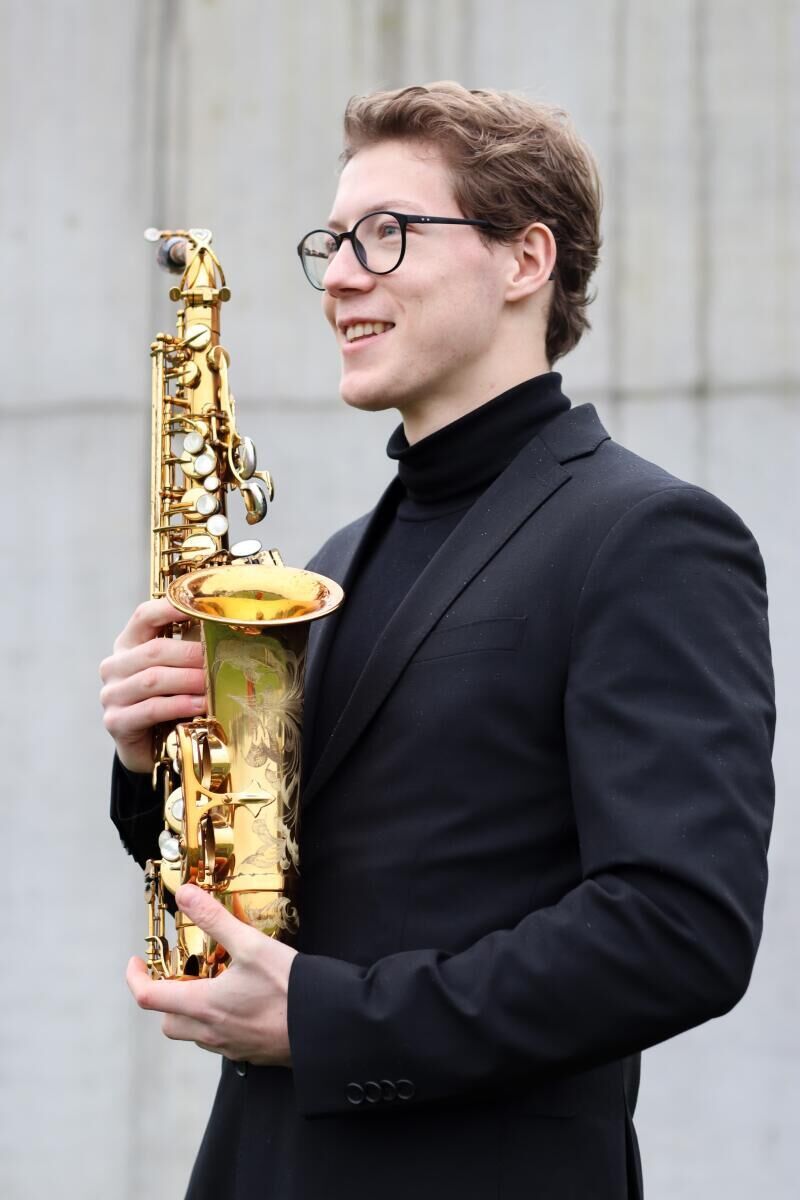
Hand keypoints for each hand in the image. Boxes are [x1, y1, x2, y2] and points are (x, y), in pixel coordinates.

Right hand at [99, 599, 206, 772]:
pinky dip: (179, 705)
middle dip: (191, 654)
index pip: (145, 616)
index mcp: (129, 644)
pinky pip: (151, 708)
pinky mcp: (116, 721)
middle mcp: (114, 666)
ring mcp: (112, 694)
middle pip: (154, 651)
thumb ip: (192, 649)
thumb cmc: (170, 701)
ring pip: (152, 679)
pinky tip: (200, 706)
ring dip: (188, 681)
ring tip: (214, 684)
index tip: (201, 607)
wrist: (151, 749)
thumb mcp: (180, 670)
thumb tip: (226, 629)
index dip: (171, 608)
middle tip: (219, 659)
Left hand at [127, 884, 296, 1065]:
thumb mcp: (251, 945)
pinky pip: (219, 1041)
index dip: (135, 978)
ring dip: (192, 1011)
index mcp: (204, 1006)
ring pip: (194, 1034)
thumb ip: (214, 919)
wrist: (325, 1027)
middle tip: (179, 974)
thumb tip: (185, 894)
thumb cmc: (289, 988)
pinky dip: (217, 1022)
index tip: (136, 963)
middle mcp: (211, 1033)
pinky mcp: (249, 1054)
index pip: (149, 998)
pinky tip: (240, 1002)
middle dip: (166, 998)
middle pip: (168, 1022)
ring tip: (212, 984)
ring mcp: (230, 1047)